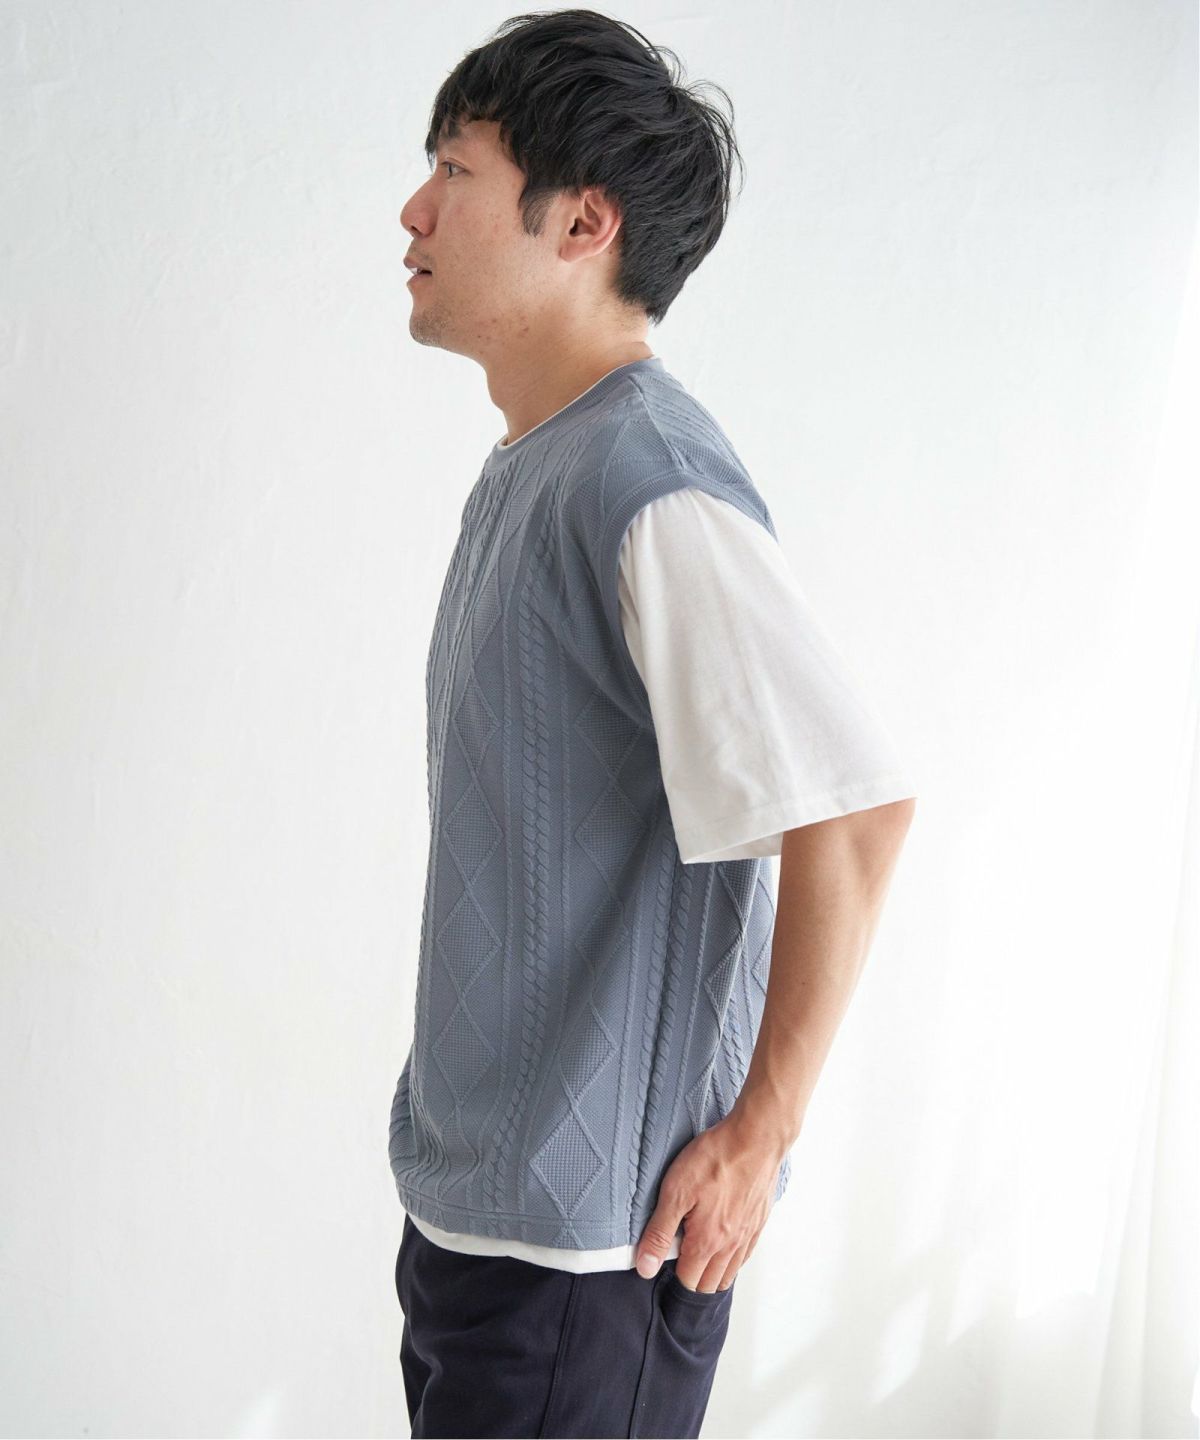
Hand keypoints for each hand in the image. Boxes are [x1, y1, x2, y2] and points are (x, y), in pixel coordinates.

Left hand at [634, 1109, 783, 1291]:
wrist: (756, 1138)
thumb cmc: (715, 1160)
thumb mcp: (675, 1192)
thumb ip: (659, 1232)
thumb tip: (645, 1267)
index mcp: (706, 1242)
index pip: (688, 1281)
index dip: (672, 1278)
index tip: (662, 1267)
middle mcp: (730, 1246)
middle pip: (710, 1283)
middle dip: (692, 1282)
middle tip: (678, 1266)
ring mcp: (748, 1234)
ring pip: (730, 1272)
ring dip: (713, 1274)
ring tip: (699, 1263)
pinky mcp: (759, 1220)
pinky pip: (746, 1254)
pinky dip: (733, 1260)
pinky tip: (726, 1250)